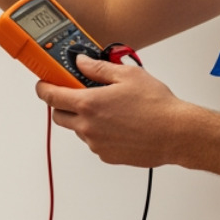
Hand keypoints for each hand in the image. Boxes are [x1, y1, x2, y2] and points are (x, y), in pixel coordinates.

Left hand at [35, 54, 201, 168]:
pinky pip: (94, 142)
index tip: (43, 84)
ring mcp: (97, 144)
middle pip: (59, 117)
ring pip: (79, 130)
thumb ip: (99, 68)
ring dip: (84, 118)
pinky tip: (120, 123)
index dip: (43, 88)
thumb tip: (82, 62)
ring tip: (110, 108)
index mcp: (89, 104)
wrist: (176, 133)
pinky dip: (99, 132)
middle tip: (78, 94)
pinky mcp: (107, 156)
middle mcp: (88, 127)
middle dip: (63, 104)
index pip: (51, 97)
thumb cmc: (156, 105)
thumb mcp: (127, 75)